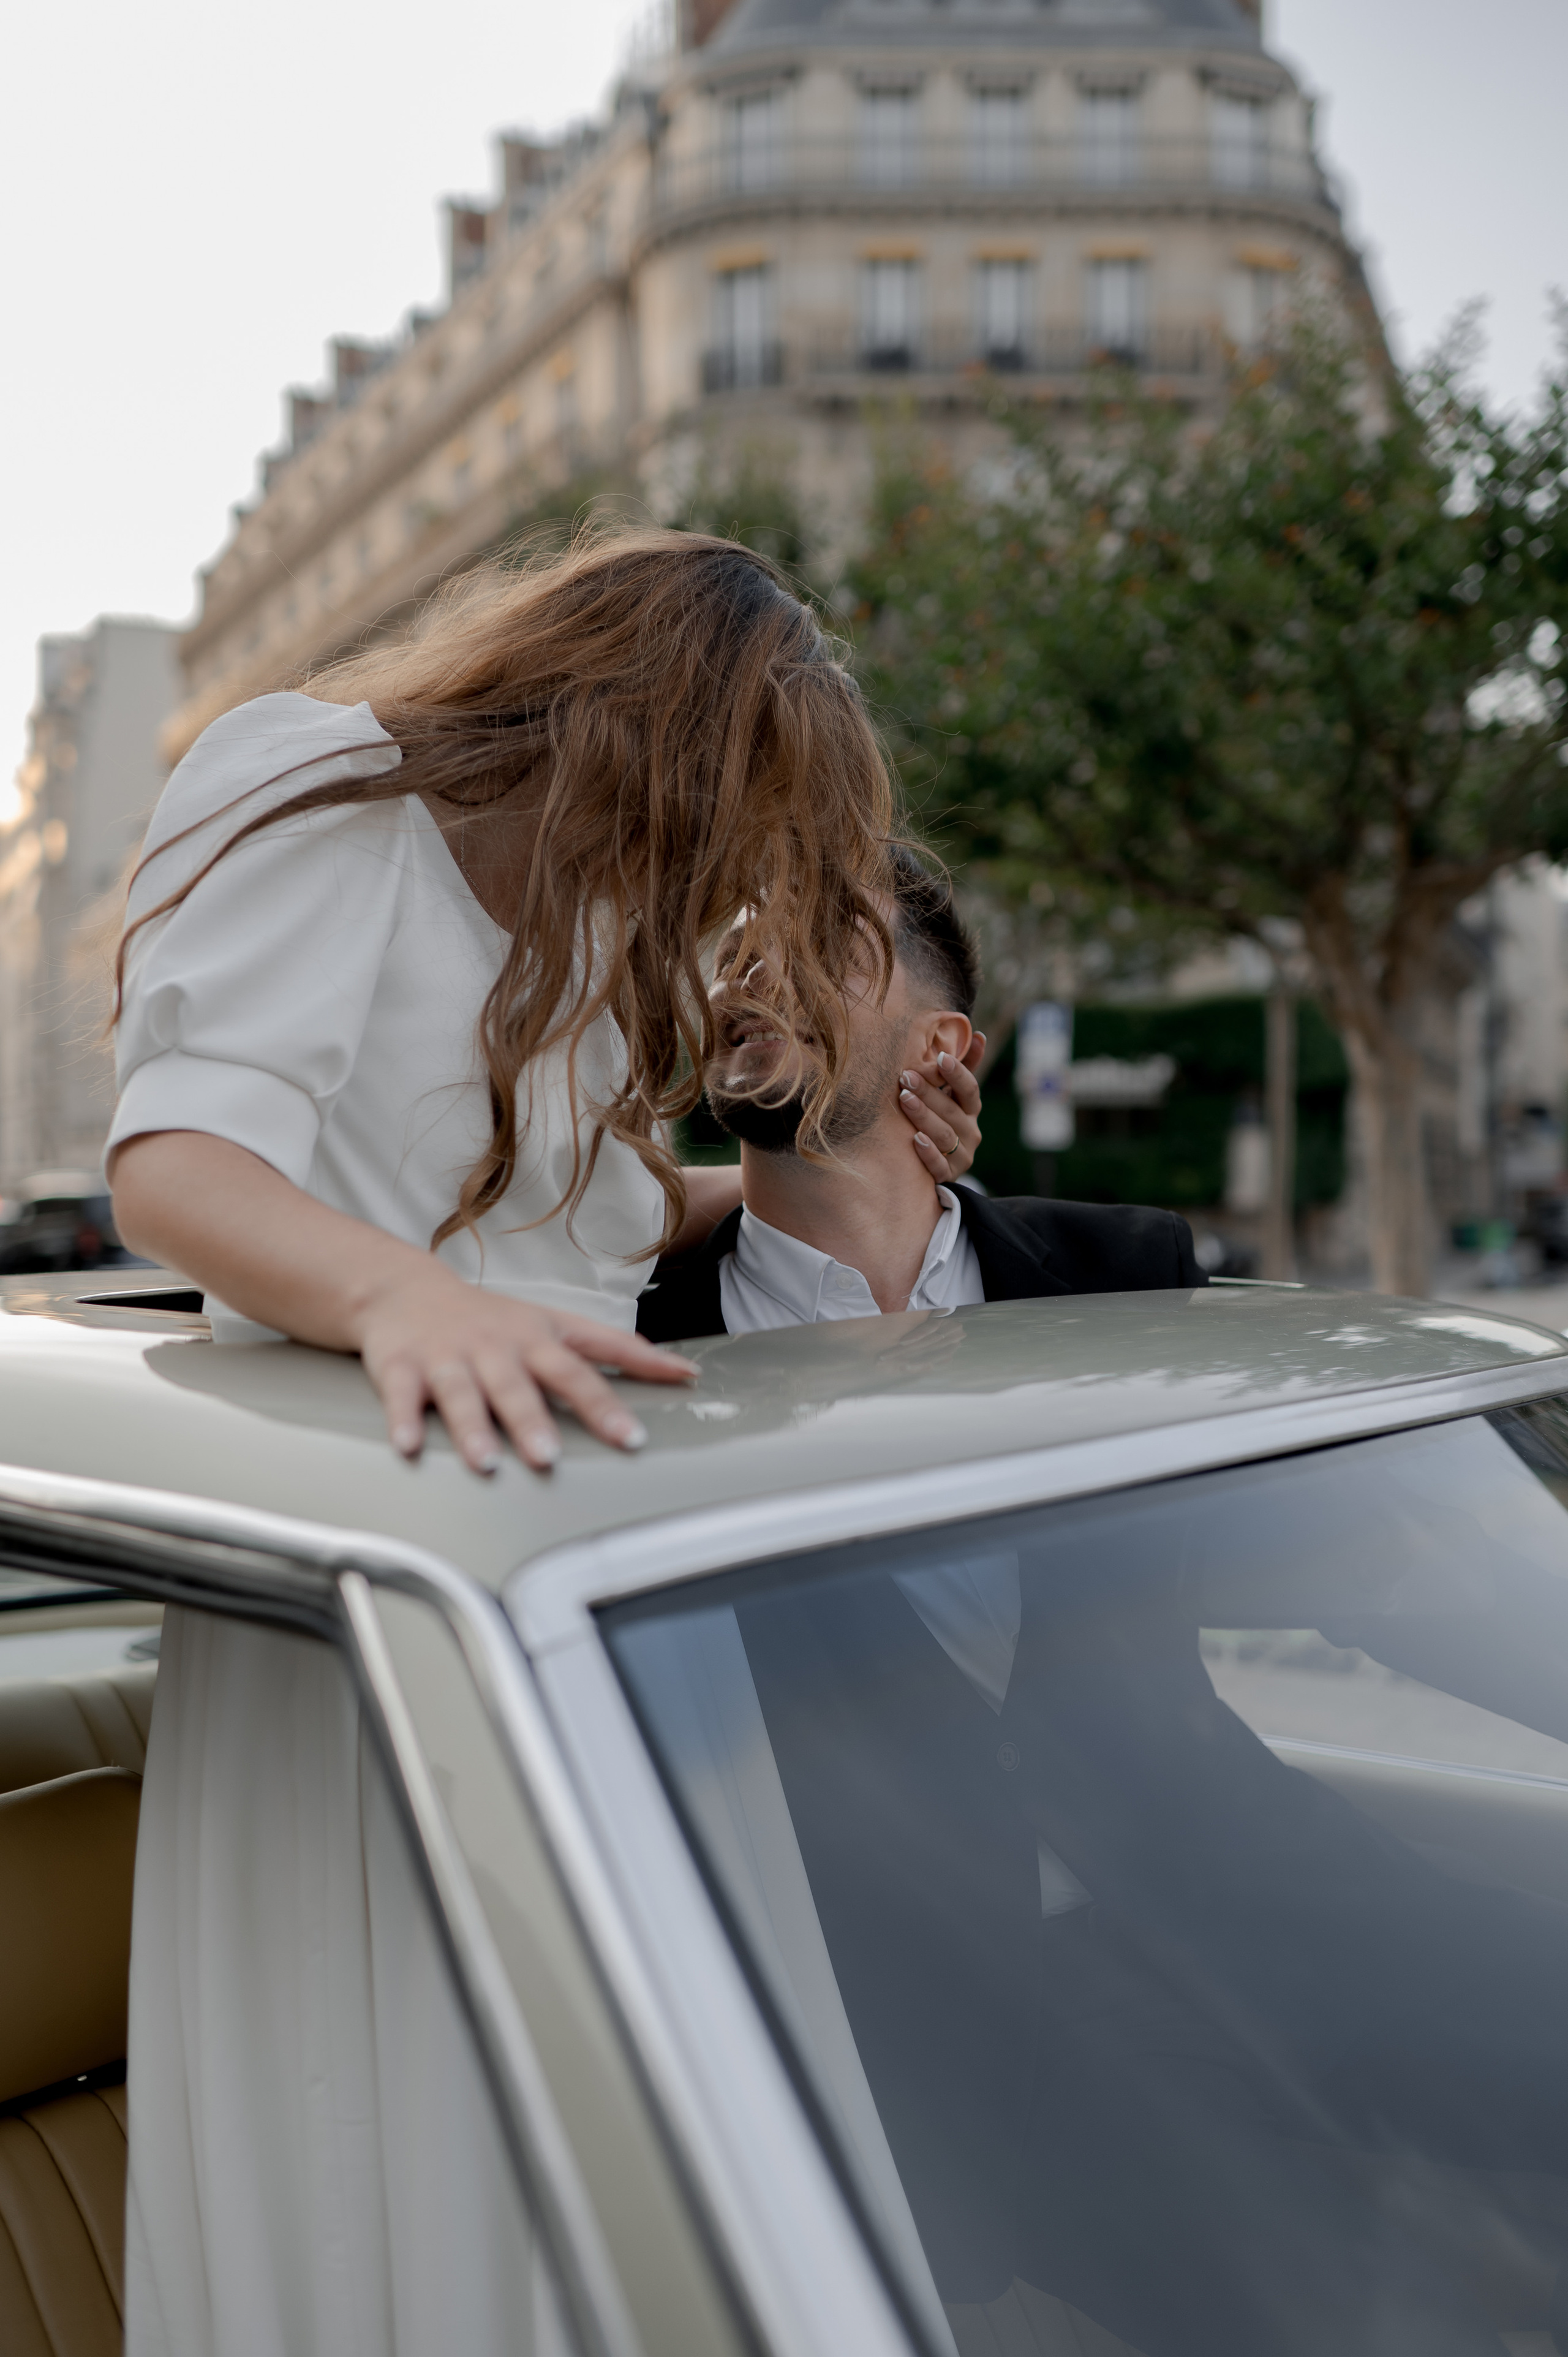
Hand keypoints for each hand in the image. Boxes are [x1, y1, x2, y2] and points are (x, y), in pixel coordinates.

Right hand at [354, 1264, 697, 1474]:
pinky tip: (410, 1446)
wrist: (406, 1289)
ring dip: (473, 1428)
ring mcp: (448, 1357)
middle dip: (533, 1421)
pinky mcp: (402, 1366)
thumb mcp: (557, 1324)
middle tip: (549, 1456)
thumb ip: (617, 1350)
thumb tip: (683, 1372)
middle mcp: (495, 1348)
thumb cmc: (492, 1319)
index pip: (578, 1372)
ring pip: (462, 1394)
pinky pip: (403, 1396)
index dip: (606, 1403)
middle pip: (518, 1386)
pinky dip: (404, 1420)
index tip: (632, 1437)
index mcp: (536, 1340)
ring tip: (487, 1462)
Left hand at [898, 1034, 985, 1181]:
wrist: (939, 1168)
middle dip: (928, 1092)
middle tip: (906, 1075)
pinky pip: (939, 1166)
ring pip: (944, 1135)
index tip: (940, 1057)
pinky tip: (915, 1139)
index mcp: (971, 1110)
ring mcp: (961, 1156)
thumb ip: (963, 1068)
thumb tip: (977, 1034)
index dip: (957, 1073)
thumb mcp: (953, 1096)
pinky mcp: (947, 1176)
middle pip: (952, 1111)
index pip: (970, 1090)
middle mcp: (970, 1132)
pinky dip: (928, 1153)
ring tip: (904, 1099)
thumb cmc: (941, 1121)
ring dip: (924, 1116)